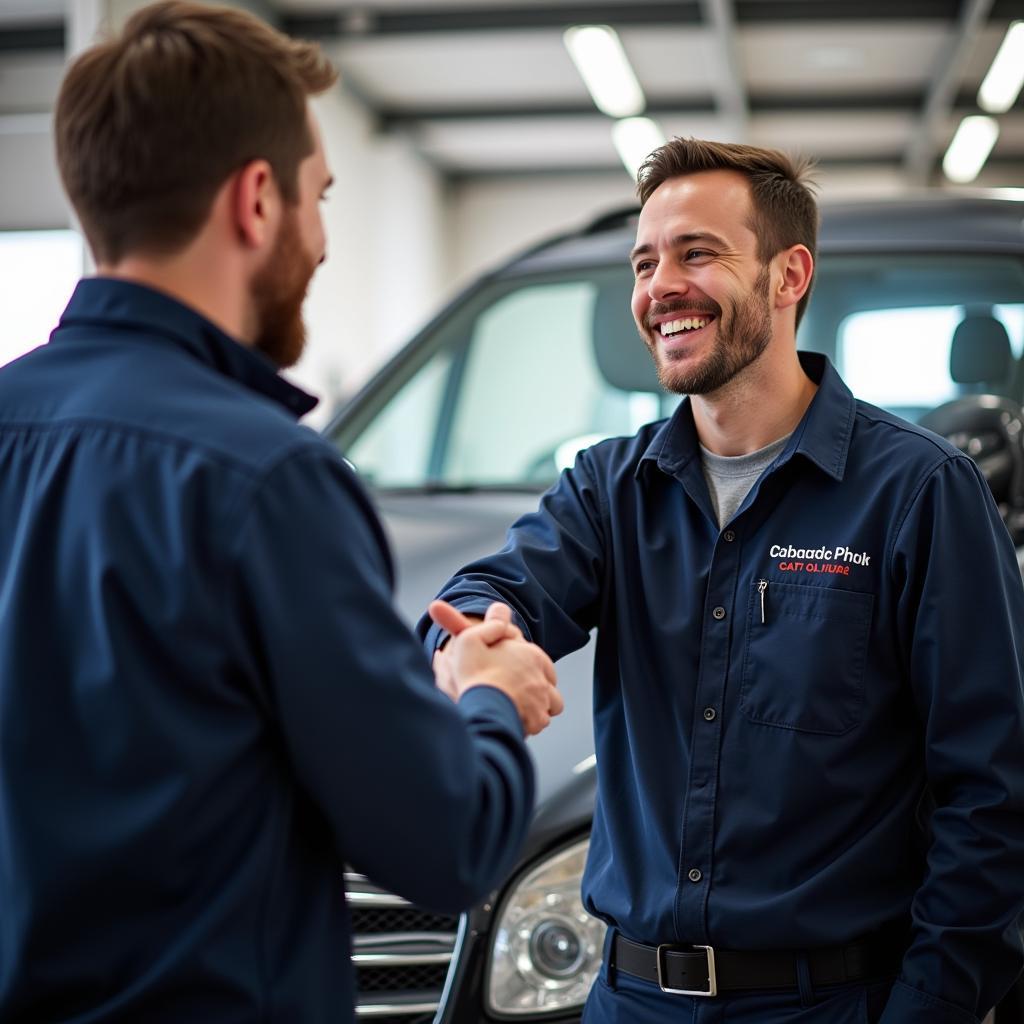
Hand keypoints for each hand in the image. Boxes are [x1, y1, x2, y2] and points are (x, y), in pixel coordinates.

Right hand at [428, 601, 562, 735]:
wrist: (483, 707)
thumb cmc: (476, 674)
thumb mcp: (472, 638)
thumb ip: (491, 624)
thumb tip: (502, 610)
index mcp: (531, 654)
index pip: (535, 656)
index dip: (521, 661)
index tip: (506, 667)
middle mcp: (542, 676)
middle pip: (547, 679)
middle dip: (536, 683)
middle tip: (514, 687)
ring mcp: (543, 700)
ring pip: (550, 702)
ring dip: (537, 703)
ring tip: (518, 705)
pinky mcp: (538, 720)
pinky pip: (540, 721)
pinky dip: (530, 721)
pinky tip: (514, 719)